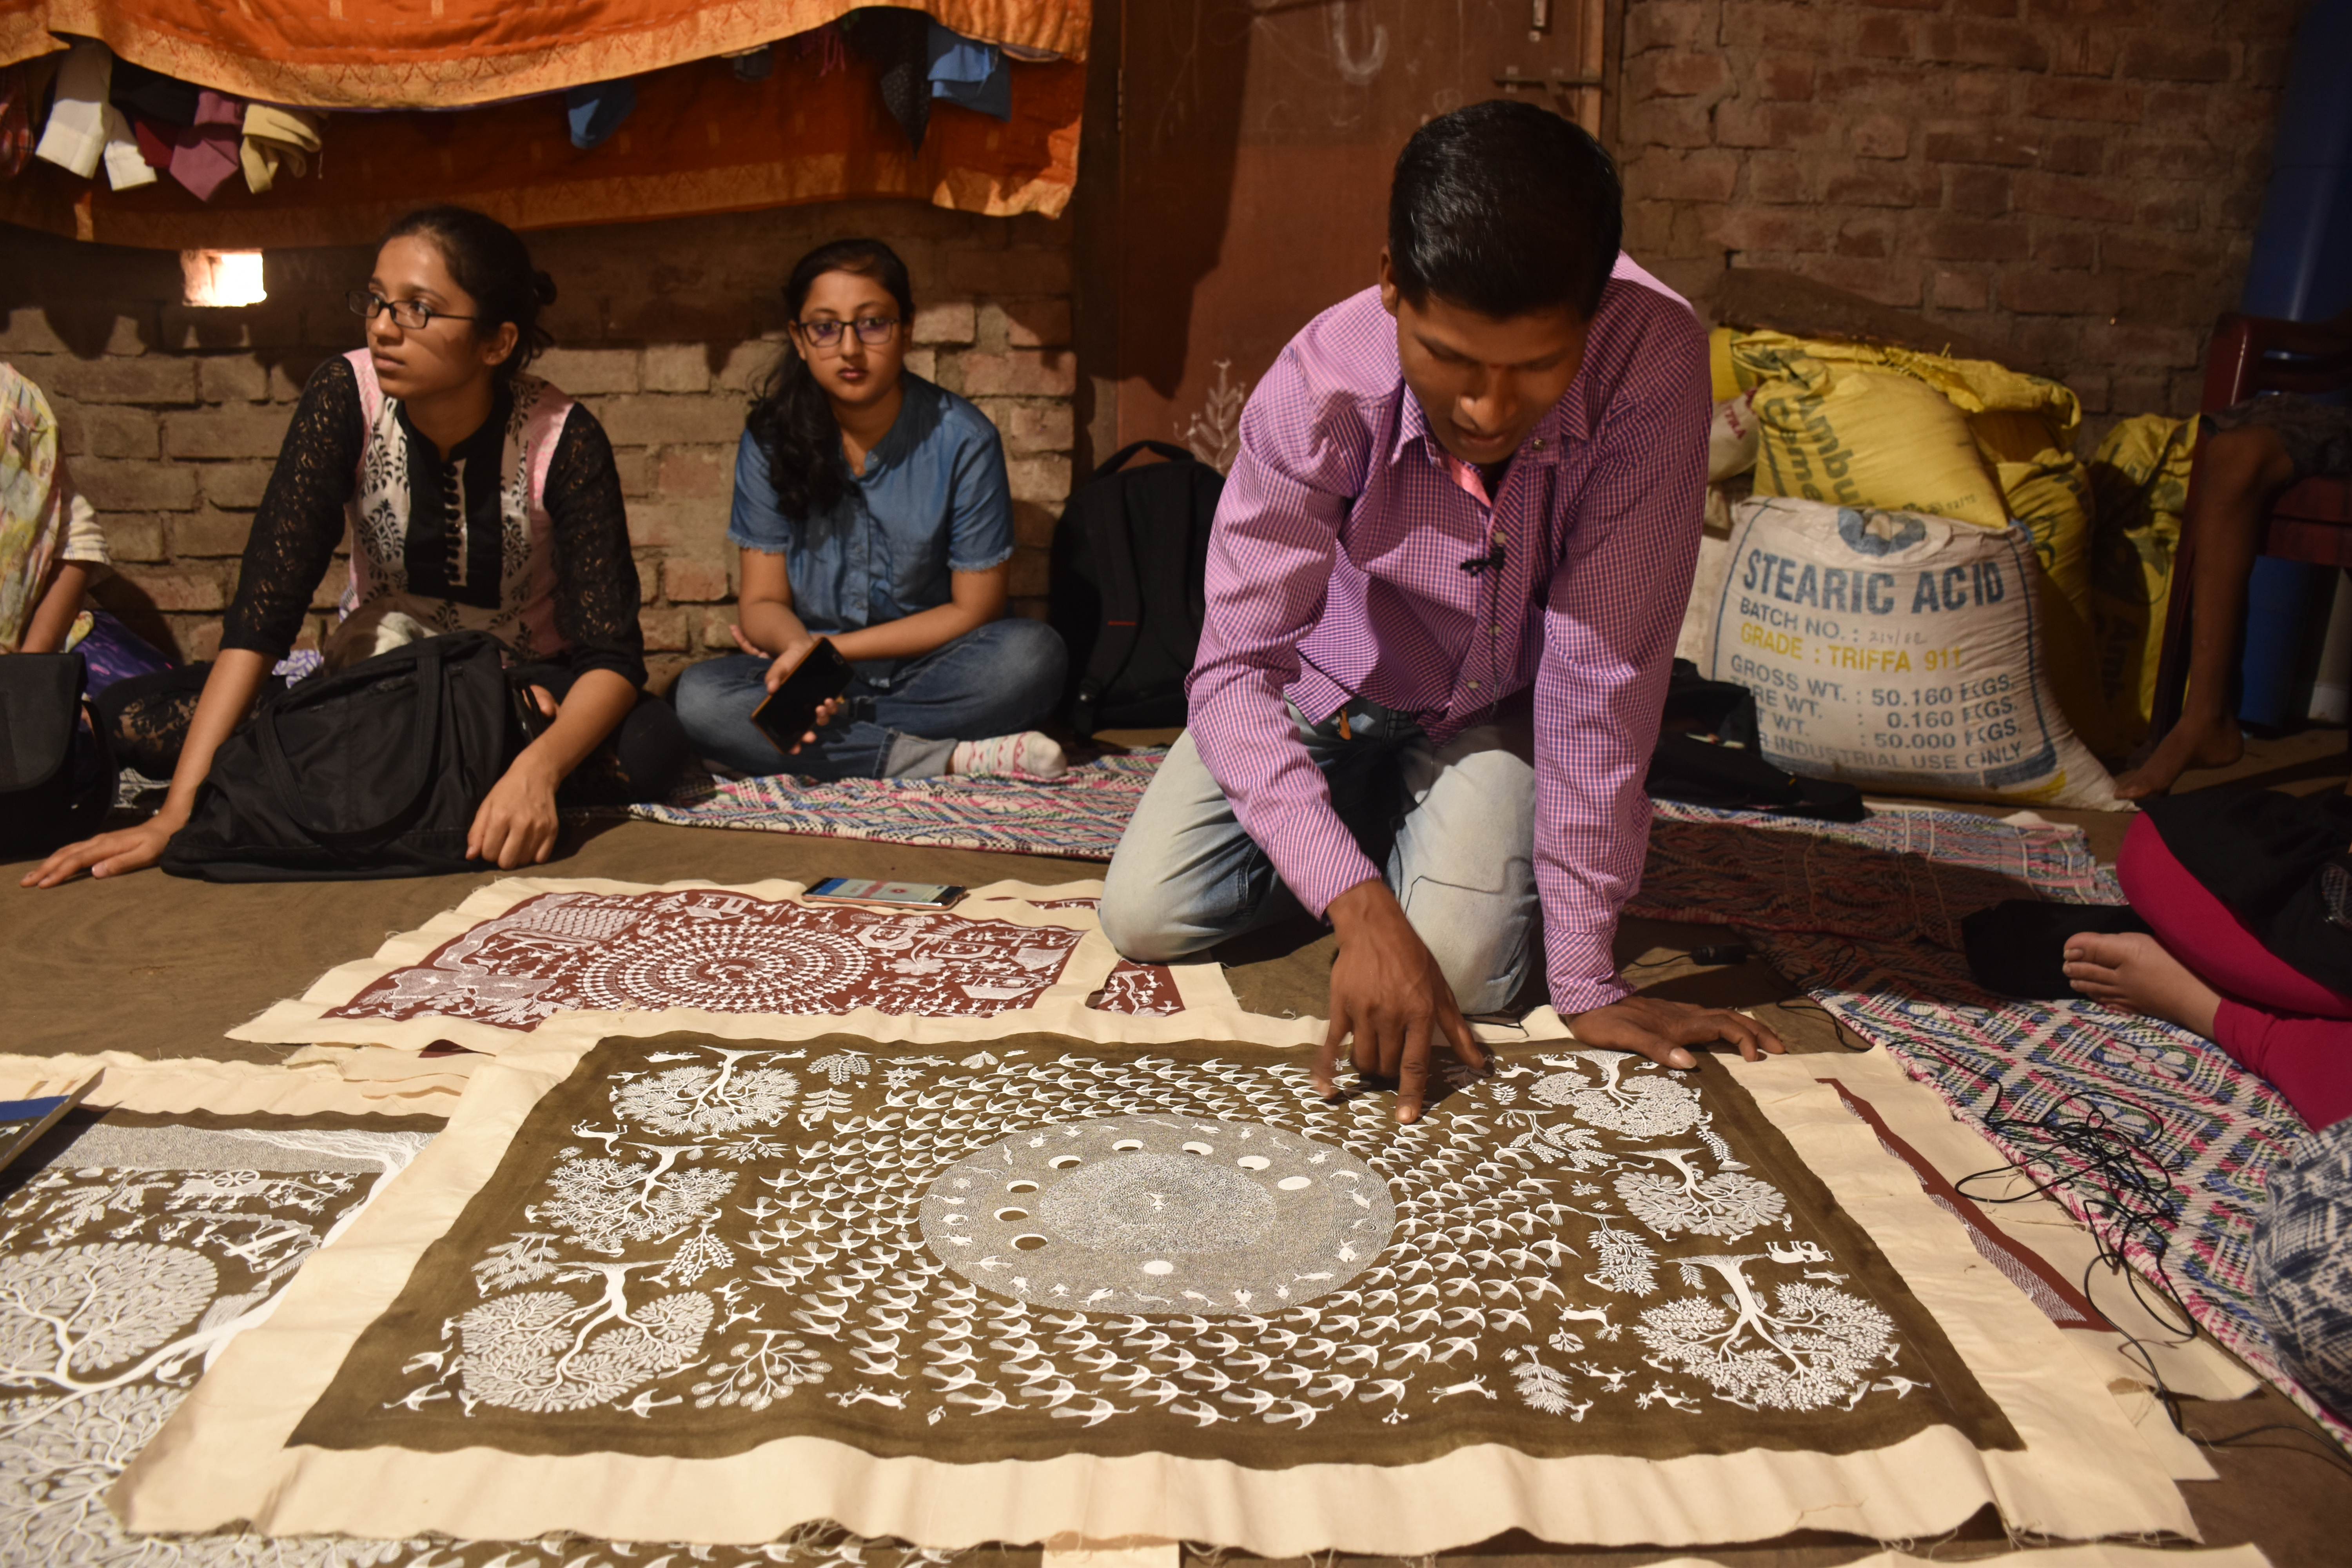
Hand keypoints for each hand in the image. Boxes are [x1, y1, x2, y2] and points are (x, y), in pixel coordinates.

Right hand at [20, 817, 175, 886]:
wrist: (163, 827)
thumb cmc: (156, 844)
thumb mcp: (145, 855)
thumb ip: (121, 864)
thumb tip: (94, 872)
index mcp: (106, 847)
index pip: (76, 861)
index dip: (59, 873)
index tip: (43, 884)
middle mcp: (97, 842)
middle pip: (64, 855)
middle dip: (44, 869)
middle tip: (25, 883)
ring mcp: (96, 841)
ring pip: (66, 852)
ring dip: (47, 863)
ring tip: (31, 877)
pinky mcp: (99, 843)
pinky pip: (73, 850)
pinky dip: (58, 858)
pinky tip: (51, 864)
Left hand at [466, 751, 561, 869]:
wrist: (536, 775)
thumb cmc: (507, 791)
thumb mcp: (486, 806)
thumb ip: (476, 832)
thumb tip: (470, 856)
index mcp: (500, 817)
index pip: (489, 853)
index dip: (487, 851)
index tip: (492, 842)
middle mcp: (521, 824)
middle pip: (507, 862)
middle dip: (501, 857)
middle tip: (504, 845)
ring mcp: (539, 829)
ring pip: (523, 861)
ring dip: (518, 855)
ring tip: (517, 842)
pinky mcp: (552, 831)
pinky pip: (541, 858)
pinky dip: (533, 855)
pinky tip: (530, 843)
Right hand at [733, 625, 843, 753]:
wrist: (805, 649)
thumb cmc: (788, 661)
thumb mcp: (780, 666)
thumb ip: (774, 676)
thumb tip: (771, 689)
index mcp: (787, 707)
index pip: (789, 729)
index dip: (792, 742)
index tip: (794, 750)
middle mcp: (802, 709)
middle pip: (805, 728)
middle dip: (807, 734)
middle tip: (810, 736)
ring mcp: (815, 703)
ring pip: (820, 719)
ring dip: (822, 717)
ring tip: (820, 707)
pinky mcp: (826, 696)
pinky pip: (831, 706)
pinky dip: (831, 706)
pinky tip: (828, 699)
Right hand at [1312, 880, 1487, 1123]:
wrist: (1374, 929)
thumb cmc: (1414, 960)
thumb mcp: (1443, 992)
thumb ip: (1459, 1032)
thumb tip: (1480, 1064)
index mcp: (1420, 1013)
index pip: (1415, 1063)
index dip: (1411, 1093)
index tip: (1407, 1118)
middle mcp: (1391, 1016)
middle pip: (1387, 1065)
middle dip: (1389, 1074)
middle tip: (1392, 1065)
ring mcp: (1363, 1013)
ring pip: (1363, 1060)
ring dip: (1369, 1068)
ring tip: (1374, 1058)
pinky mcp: (1340, 1008)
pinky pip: (1331, 1046)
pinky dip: (1327, 1070)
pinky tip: (1326, 1089)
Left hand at [1565, 995, 1785, 1068]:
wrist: (1586, 998)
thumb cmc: (1604, 1022)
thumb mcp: (1626, 1037)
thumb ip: (1656, 1048)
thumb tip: (1689, 1063)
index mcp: (1679, 1023)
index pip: (1724, 1026)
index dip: (1745, 1040)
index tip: (1755, 1059)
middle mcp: (1684, 1015)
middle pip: (1731, 1018)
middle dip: (1758, 1032)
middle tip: (1781, 1048)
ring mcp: (1678, 1013)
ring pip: (1722, 1016)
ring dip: (1746, 1028)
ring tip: (1764, 1043)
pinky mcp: (1670, 1015)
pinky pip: (1709, 1018)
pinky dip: (1727, 1026)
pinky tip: (1727, 1035)